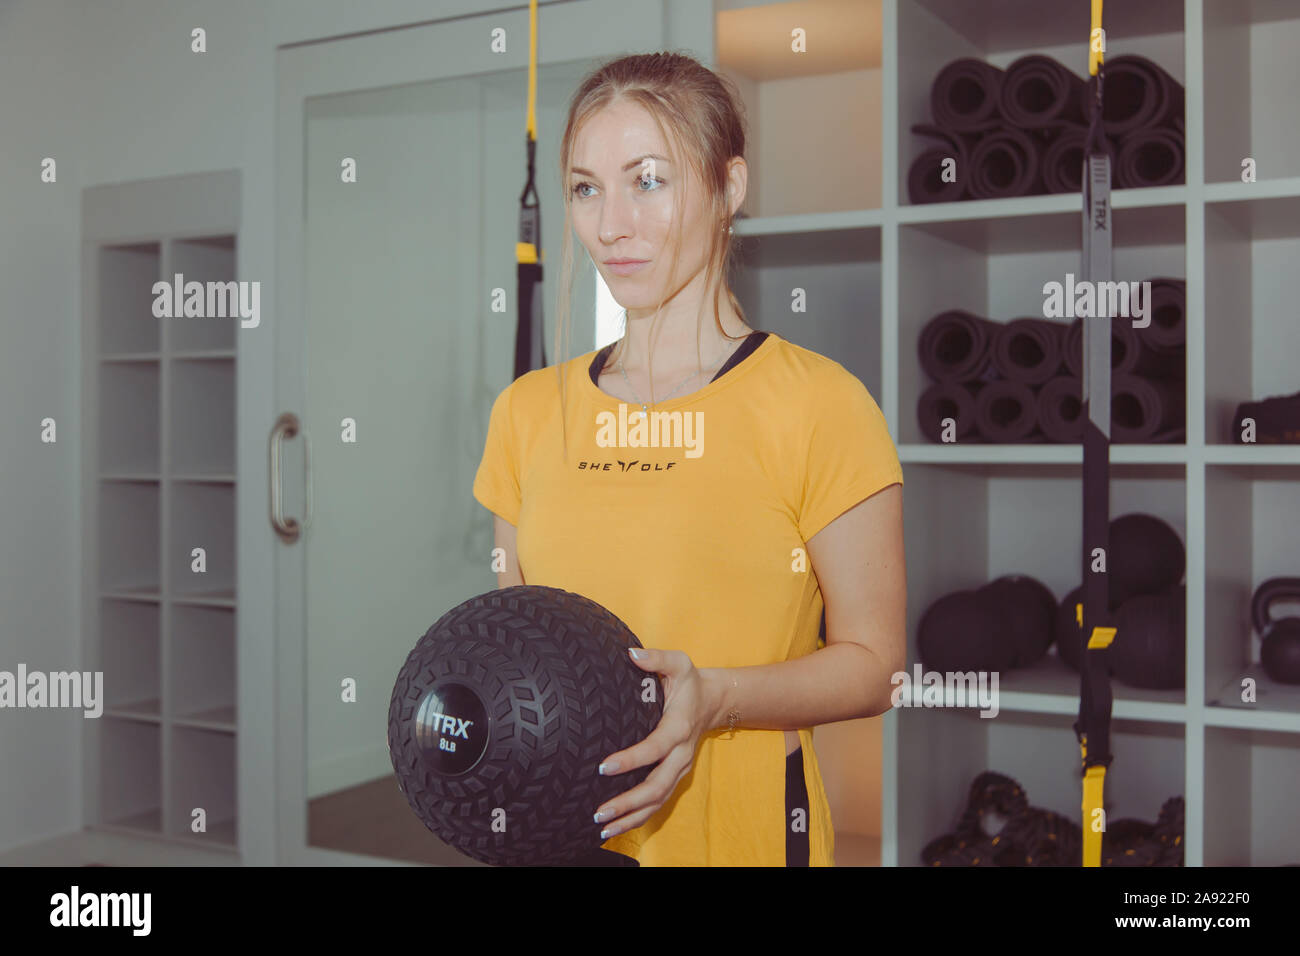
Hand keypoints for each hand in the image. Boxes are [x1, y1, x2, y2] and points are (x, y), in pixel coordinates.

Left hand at [592, 647, 717, 840]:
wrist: (713, 701)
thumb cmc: (689, 681)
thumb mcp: (678, 662)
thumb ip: (656, 657)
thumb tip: (631, 654)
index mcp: (678, 727)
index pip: (654, 748)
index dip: (631, 759)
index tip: (603, 765)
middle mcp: (681, 754)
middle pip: (657, 786)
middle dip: (629, 802)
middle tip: (599, 810)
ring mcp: (679, 769)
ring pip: (658, 801)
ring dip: (631, 817)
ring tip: (603, 827)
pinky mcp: (675, 777)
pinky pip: (658, 802)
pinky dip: (638, 817)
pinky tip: (616, 827)